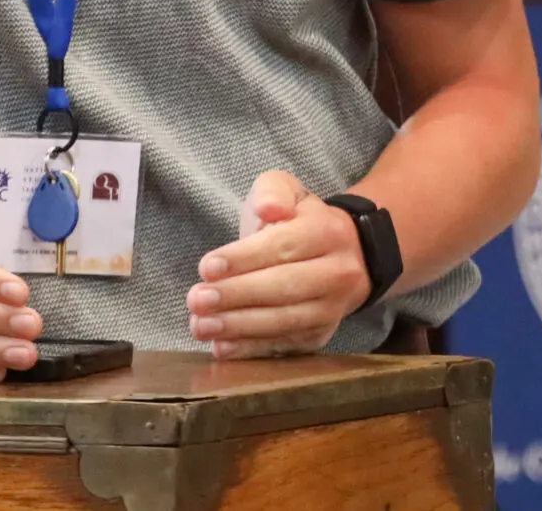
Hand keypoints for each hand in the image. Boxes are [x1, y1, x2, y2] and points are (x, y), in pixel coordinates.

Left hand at [185, 170, 369, 358]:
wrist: (345, 254)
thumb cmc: (300, 221)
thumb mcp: (287, 190)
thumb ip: (273, 192)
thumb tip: (268, 209)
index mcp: (327, 232)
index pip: (284, 247)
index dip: (244, 259)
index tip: (207, 268)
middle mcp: (337, 273)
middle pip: (284, 287)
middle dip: (236, 296)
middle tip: (196, 300)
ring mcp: (332, 308)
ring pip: (284, 321)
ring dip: (238, 327)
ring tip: (201, 326)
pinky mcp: (320, 335)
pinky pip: (284, 345)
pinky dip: (251, 349)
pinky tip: (222, 347)